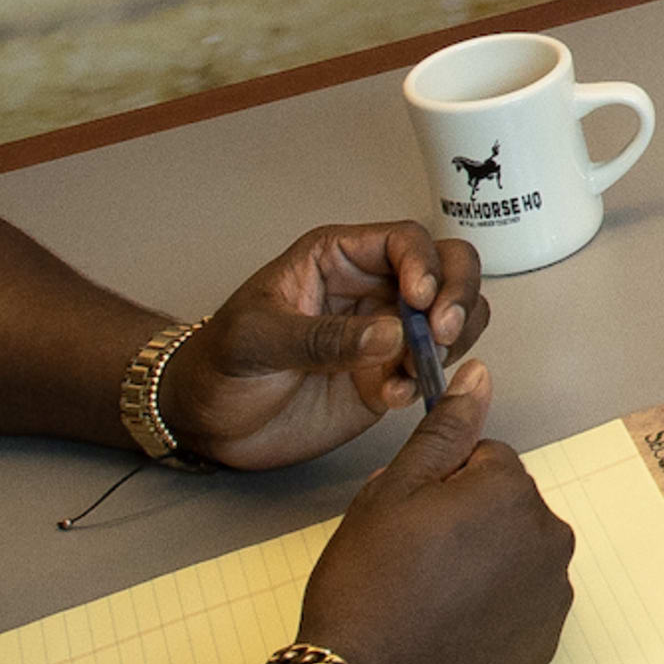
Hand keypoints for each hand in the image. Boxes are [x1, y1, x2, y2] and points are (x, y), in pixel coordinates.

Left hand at [164, 221, 493, 471]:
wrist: (205, 422)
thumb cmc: (218, 364)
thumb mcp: (258, 341)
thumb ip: (324, 337)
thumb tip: (393, 334)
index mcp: (337, 258)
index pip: (405, 241)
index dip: (425, 264)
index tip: (421, 302)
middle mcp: (371, 288)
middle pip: (447, 269)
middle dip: (457, 296)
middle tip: (441, 334)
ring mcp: (385, 333)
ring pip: (452, 318)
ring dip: (452, 341)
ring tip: (418, 370)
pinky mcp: (388, 378)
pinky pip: (432, 371)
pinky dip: (429, 383)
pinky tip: (393, 398)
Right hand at [295, 361, 577, 663]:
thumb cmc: (368, 587)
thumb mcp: (392, 492)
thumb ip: (446, 429)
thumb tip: (480, 376)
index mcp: (512, 491)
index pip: (484, 459)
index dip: (440, 485)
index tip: (411, 521)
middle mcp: (549, 538)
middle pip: (507, 506)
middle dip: (469, 521)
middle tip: (415, 561)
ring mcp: (553, 597)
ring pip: (516, 554)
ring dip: (485, 564)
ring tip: (430, 598)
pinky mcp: (547, 645)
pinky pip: (524, 604)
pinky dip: (496, 609)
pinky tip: (452, 630)